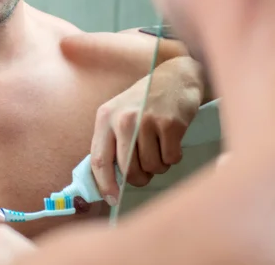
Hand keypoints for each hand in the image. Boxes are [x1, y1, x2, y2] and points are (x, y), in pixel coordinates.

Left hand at [91, 58, 201, 204]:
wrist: (175, 76)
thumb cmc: (145, 100)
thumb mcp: (119, 113)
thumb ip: (111, 142)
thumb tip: (107, 181)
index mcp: (105, 117)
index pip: (98, 161)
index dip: (105, 185)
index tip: (113, 199)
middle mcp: (123, 119)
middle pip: (127, 170)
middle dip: (138, 178)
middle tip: (145, 171)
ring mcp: (146, 121)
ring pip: (151, 167)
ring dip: (158, 165)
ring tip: (159, 146)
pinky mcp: (170, 124)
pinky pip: (171, 159)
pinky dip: (173, 156)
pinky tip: (172, 140)